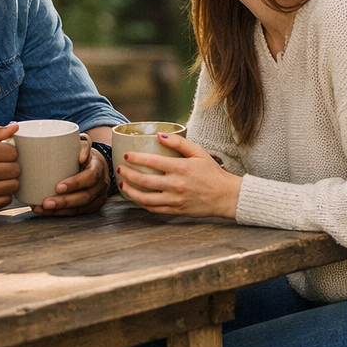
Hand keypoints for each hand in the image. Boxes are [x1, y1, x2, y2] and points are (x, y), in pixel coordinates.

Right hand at [0, 124, 21, 214]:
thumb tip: (14, 127)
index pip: (12, 152)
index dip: (9, 153)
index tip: (2, 155)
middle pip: (16, 169)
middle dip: (10, 167)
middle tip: (0, 167)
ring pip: (14, 185)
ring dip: (9, 182)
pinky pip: (7, 200)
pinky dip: (3, 195)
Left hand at [35, 137, 108, 215]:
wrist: (96, 164)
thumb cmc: (84, 154)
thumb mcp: (83, 145)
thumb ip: (82, 145)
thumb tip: (80, 155)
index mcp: (98, 168)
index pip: (90, 177)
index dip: (75, 183)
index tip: (58, 187)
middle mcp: (101, 185)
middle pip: (85, 197)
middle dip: (64, 202)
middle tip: (46, 203)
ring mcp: (97, 197)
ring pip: (80, 208)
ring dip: (60, 211)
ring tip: (42, 209)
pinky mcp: (91, 206)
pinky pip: (77, 213)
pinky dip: (60, 213)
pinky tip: (46, 212)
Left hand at [117, 132, 242, 218]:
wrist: (226, 196)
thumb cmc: (212, 173)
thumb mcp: (199, 152)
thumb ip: (179, 143)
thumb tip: (159, 136)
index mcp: (181, 168)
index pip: (152, 161)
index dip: (136, 158)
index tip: (127, 155)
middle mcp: (176, 184)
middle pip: (143, 180)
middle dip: (127, 174)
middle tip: (121, 169)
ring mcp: (175, 199)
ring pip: (144, 198)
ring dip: (130, 191)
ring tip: (123, 185)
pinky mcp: (176, 210)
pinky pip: (153, 209)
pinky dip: (142, 203)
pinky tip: (137, 197)